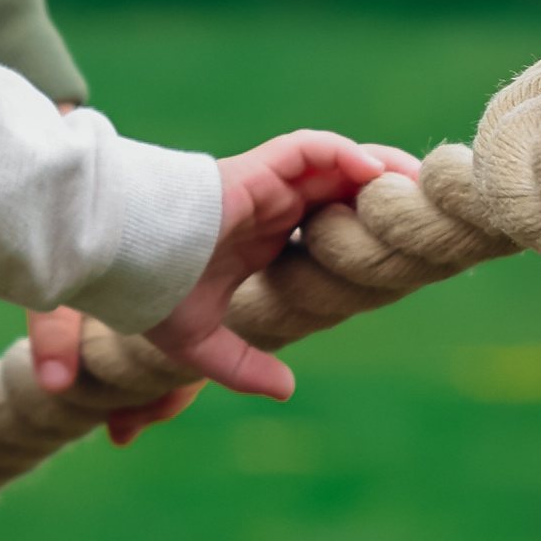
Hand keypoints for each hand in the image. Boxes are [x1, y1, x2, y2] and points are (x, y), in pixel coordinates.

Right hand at [133, 131, 408, 404]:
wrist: (114, 257)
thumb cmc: (147, 294)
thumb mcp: (200, 343)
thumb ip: (243, 367)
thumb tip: (287, 391)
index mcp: (261, 241)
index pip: (326, 224)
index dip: (363, 230)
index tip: (401, 251)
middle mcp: (269, 208)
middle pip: (341, 188)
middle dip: (383, 194)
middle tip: (426, 212)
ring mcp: (264, 186)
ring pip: (335, 163)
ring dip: (377, 168)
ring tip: (414, 185)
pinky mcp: (256, 170)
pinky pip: (310, 149)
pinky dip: (344, 155)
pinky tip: (372, 174)